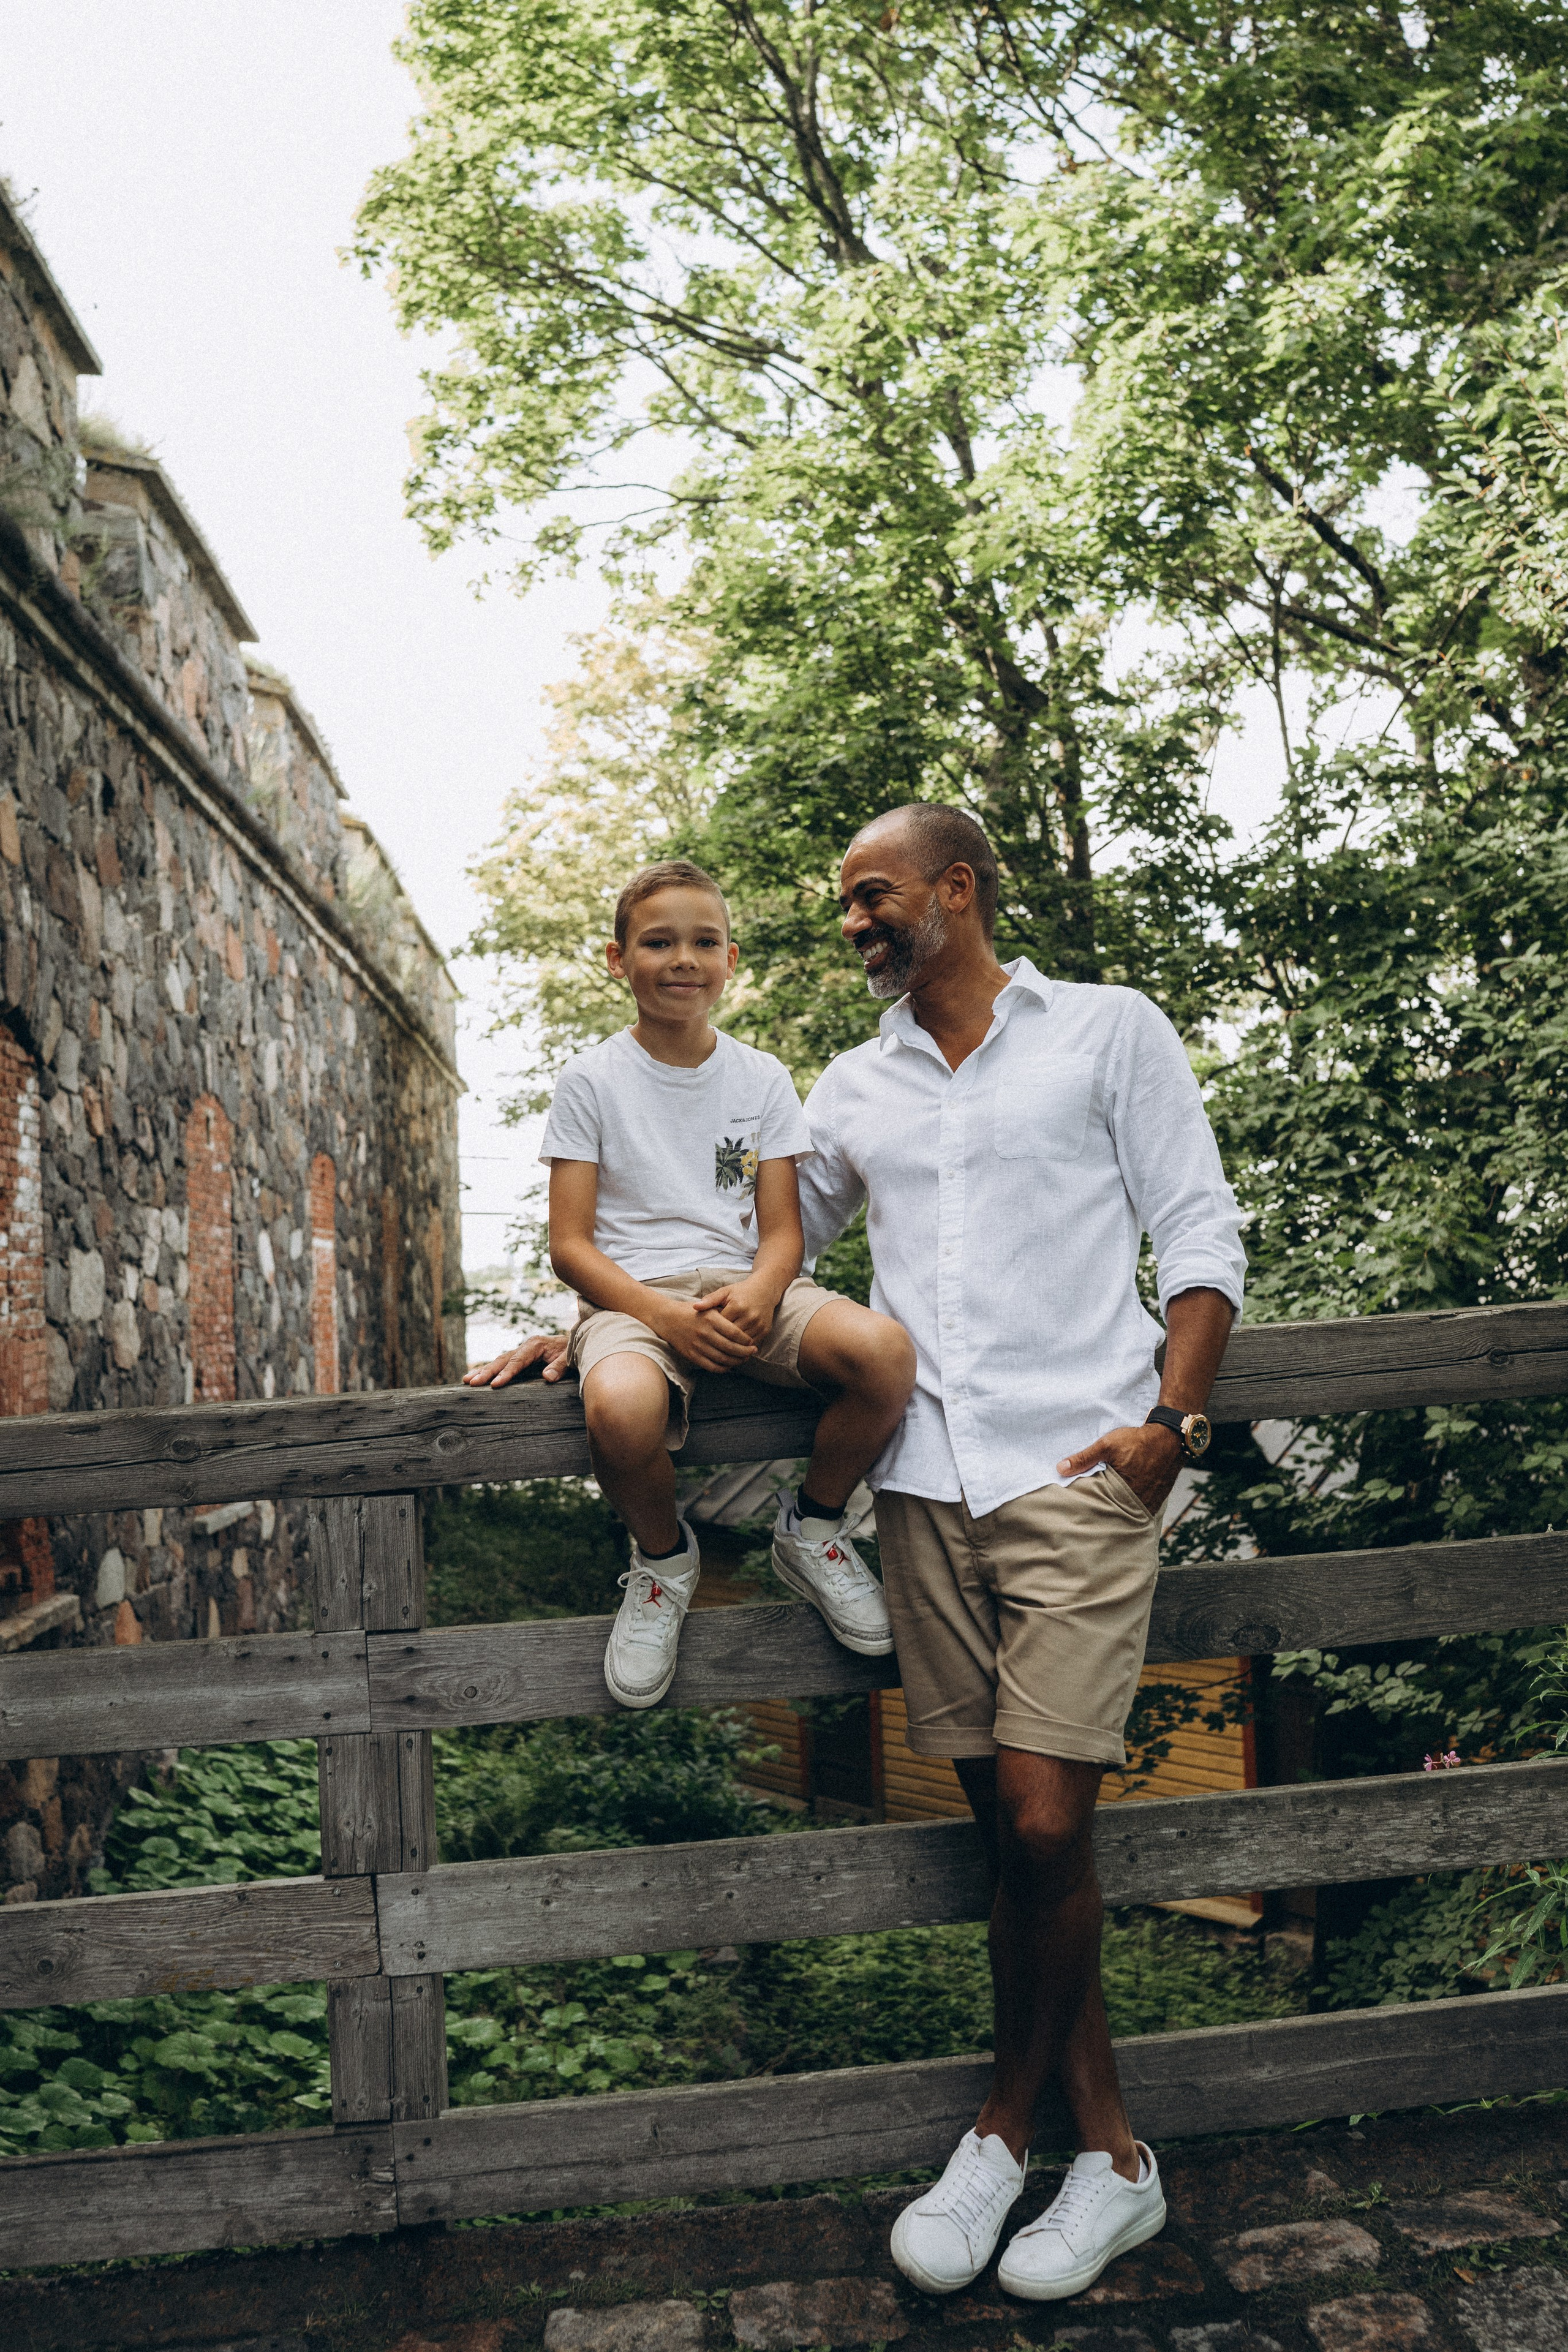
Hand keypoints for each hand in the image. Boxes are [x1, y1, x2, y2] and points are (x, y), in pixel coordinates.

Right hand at [462, 1334, 570, 1386]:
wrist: (579, 1342)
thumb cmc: (574, 1351)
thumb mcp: (571, 1358)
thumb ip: (560, 1366)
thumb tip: (547, 1377)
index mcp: (535, 1345)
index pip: (517, 1361)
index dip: (506, 1373)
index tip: (495, 1385)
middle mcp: (525, 1346)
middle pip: (502, 1359)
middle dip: (486, 1371)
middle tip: (471, 1382)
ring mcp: (522, 1352)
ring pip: (499, 1361)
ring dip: (483, 1370)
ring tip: (466, 1380)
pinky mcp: (522, 1358)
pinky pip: (504, 1364)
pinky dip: (490, 1370)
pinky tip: (477, 1377)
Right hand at [651, 1295, 757, 1372]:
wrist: (667, 1318)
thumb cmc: (691, 1312)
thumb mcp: (708, 1307)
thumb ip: (724, 1315)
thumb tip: (744, 1327)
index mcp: (711, 1319)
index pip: (735, 1333)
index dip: (746, 1340)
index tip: (751, 1342)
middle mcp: (704, 1333)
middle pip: (731, 1348)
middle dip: (745, 1352)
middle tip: (752, 1352)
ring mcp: (697, 1345)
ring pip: (723, 1359)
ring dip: (736, 1361)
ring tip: (743, 1359)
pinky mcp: (691, 1355)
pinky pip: (711, 1366)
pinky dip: (723, 1368)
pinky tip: (729, 1366)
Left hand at [694, 1279, 778, 1347]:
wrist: (765, 1290)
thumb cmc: (741, 1291)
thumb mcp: (725, 1292)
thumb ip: (710, 1300)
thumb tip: (695, 1307)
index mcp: (737, 1306)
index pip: (720, 1325)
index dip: (712, 1330)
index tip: (705, 1334)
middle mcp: (749, 1316)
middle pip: (731, 1336)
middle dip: (721, 1341)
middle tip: (710, 1346)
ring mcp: (758, 1324)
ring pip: (742, 1343)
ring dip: (732, 1347)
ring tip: (721, 1350)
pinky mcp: (765, 1330)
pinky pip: (752, 1344)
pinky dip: (743, 1347)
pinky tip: (735, 1349)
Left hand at [1057, 1421, 1182, 1513]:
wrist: (1170, 1438)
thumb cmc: (1138, 1441)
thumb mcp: (1107, 1445)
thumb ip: (1084, 1458)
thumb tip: (1060, 1469)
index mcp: (1122, 1490)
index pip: (1099, 1507)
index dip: (1087, 1509)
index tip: (1075, 1511)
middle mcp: (1137, 1501)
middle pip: (1113, 1514)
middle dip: (1100, 1515)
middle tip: (1086, 1518)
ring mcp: (1148, 1503)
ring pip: (1126, 1514)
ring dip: (1115, 1514)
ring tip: (1101, 1515)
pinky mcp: (1155, 1501)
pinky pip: (1138, 1511)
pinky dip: (1128, 1510)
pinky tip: (1119, 1508)